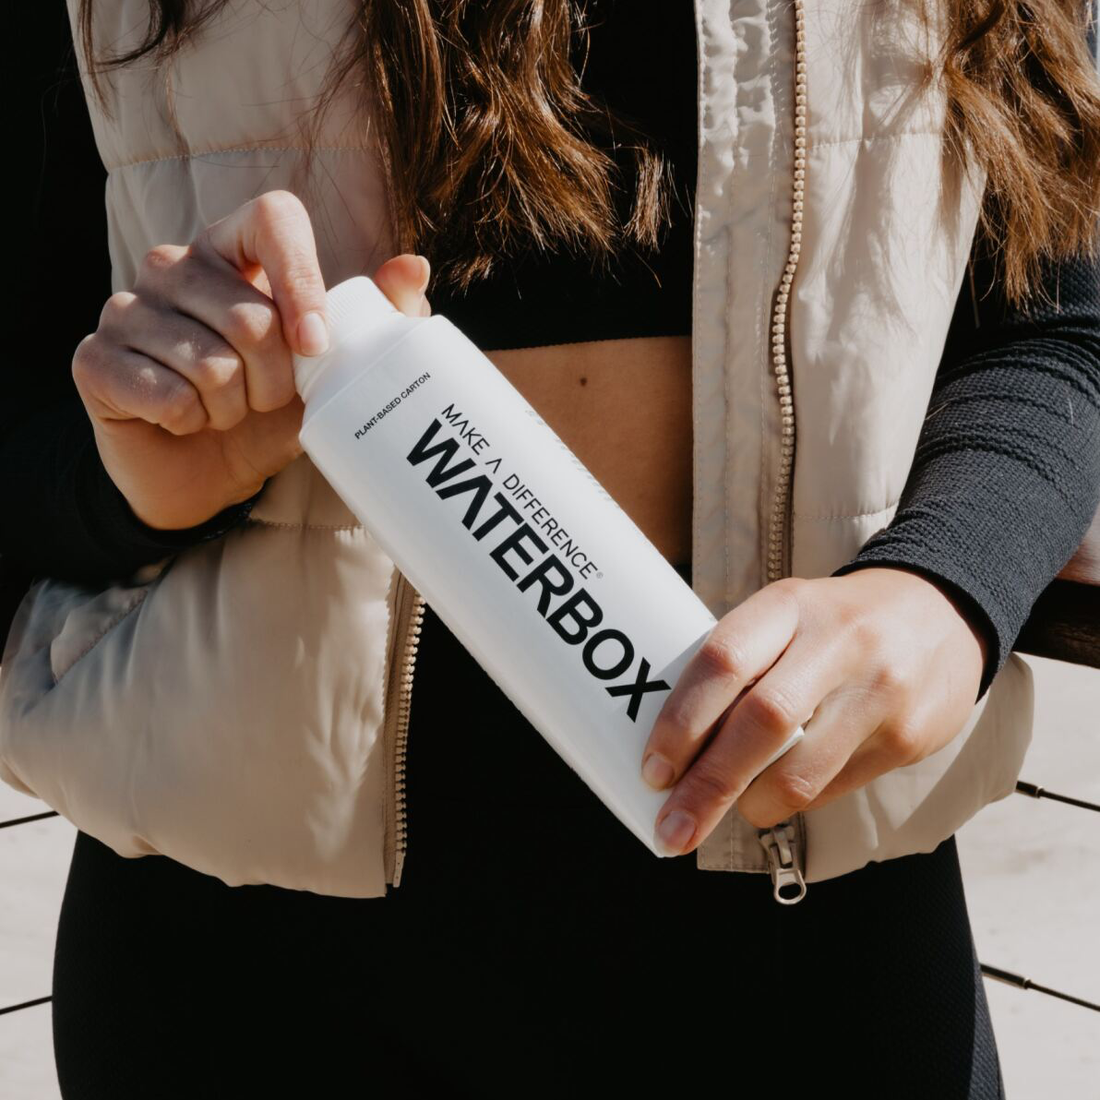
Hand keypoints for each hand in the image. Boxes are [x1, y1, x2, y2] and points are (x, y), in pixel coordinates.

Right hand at [71, 188, 432, 531]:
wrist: (205, 475)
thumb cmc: (268, 411)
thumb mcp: (331, 371)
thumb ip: (374, 320)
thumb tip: (412, 267)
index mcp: (233, 250)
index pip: (273, 217)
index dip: (302, 280)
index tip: (315, 345)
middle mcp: (174, 265)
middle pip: (251, 318)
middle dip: (274, 383)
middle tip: (260, 398)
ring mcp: (126, 307)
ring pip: (211, 365)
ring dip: (232, 409)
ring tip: (222, 410)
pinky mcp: (96, 358)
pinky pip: (167, 395)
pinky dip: (191, 424)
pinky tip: (183, 421)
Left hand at [640, 565, 988, 854]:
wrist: (941, 611)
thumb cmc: (832, 622)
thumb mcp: (784, 615)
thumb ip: (737, 665)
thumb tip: (674, 746)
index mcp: (789, 604)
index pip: (722, 661)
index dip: (680, 722)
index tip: (653, 770)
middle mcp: (837, 643)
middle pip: (759, 723)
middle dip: (706, 787)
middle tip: (672, 829)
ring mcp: (878, 692)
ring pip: (799, 772)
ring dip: (750, 806)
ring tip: (728, 812)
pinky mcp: (908, 738)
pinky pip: (833, 788)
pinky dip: (793, 801)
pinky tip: (778, 794)